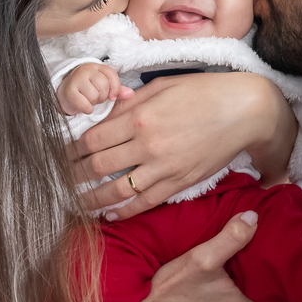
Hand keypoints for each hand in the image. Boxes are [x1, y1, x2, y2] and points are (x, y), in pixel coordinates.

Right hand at [57, 62, 132, 115]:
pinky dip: (87, 109)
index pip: (111, 75)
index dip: (115, 88)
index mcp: (96, 67)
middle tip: (96, 97)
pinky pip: (86, 105)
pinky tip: (83, 106)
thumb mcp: (103, 87)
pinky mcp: (69, 92)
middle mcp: (86, 70)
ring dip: (94, 103)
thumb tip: (130, 94)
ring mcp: (76, 80)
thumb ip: (117, 90)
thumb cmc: (87, 90)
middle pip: (103, 86)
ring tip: (88, 99)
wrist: (64, 93)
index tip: (112, 97)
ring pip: (95, 96)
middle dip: (102, 96)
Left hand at [68, 72, 297, 219]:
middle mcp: (148, 144)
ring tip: (76, 205)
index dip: (69, 150)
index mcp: (139, 117)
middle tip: (58, 182)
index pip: (91, 139)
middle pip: (98, 167)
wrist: (244, 110)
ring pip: (118, 190)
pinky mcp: (180, 181)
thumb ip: (129, 103)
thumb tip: (104, 113)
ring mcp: (164, 166)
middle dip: (74, 176)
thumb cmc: (203, 92)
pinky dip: (124, 211)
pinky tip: (110, 214)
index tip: (58, 156)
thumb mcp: (161, 87)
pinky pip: (146, 201)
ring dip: (92, 200)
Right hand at [140, 211, 266, 301]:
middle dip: (253, 275)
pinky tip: (215, 287)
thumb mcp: (202, 257)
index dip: (267, 265)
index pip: (272, 285)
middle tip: (244, 253)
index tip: (260, 249)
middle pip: (259, 294)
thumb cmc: (172, 288)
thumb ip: (231, 237)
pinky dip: (226, 301)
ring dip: (239, 288)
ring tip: (230, 268)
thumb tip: (254, 218)